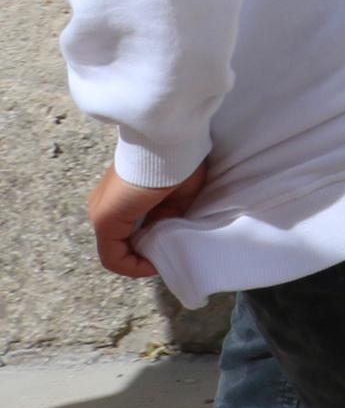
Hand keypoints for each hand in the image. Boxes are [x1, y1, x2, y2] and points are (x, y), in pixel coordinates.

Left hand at [88, 161, 210, 278]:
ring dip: (140, 257)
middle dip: (147, 250)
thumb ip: (168, 214)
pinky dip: (132, 266)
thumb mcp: (179, 195)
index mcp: (120, 196)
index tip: (173, 245)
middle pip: (121, 240)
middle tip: (169, 252)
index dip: (151, 243)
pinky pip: (112, 256)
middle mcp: (104, 204)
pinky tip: (153, 264)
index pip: (129, 229)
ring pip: (116, 249)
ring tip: (163, 257)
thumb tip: (163, 231)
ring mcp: (101, 212)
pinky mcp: (104, 220)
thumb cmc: (177, 161)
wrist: (167, 142)